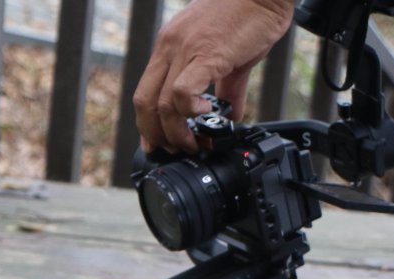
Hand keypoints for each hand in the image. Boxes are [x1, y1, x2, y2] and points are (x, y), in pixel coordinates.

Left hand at [132, 0, 294, 153]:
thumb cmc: (249, 14)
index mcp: (169, 47)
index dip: (148, 124)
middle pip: (145, 103)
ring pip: (163, 104)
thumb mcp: (227, 54)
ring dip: (177, 131)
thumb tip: (231, 116)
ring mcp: (184, 49)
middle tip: (176, 149)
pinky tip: (207, 114)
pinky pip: (184, 92)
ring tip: (196, 141)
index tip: (158, 143)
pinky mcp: (206, 53)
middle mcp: (170, 47)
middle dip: (157, 134)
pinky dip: (191, 111)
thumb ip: (225, 88)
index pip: (145, 93)